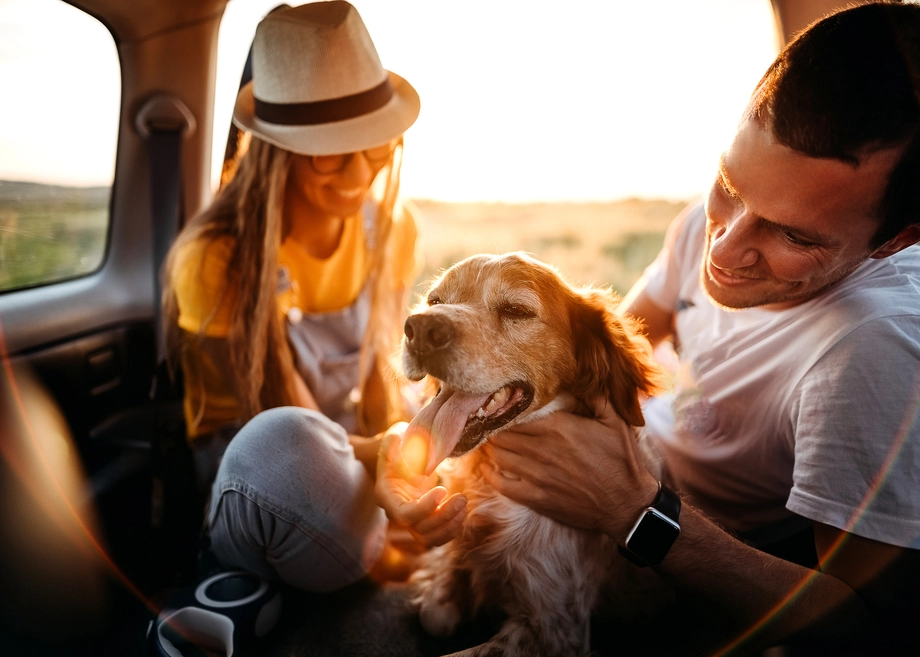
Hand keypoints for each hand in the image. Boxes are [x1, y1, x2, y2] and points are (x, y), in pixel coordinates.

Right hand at [375, 422, 466, 546]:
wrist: (402, 450)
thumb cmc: (400, 440)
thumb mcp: (397, 436)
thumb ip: (402, 450)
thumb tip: (417, 476)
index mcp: (386, 494)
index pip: (404, 514)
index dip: (425, 507)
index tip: (443, 489)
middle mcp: (396, 511)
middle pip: (419, 530)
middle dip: (443, 517)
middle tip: (462, 497)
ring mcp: (410, 519)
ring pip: (429, 539)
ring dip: (450, 526)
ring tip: (463, 504)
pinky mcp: (423, 520)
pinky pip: (437, 536)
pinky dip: (452, 528)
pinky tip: (462, 510)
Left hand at [480, 399, 657, 538]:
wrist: (627, 503)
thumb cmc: (622, 460)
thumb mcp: (616, 420)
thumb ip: (597, 395)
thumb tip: (584, 373)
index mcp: (560, 427)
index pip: (517, 415)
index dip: (504, 411)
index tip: (498, 408)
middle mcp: (544, 449)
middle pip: (503, 435)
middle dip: (493, 429)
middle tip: (487, 425)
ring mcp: (538, 475)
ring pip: (499, 457)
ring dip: (490, 449)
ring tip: (487, 443)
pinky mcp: (537, 498)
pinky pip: (502, 484)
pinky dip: (490, 474)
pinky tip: (487, 468)